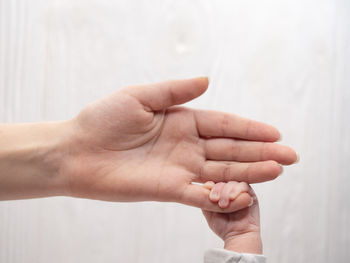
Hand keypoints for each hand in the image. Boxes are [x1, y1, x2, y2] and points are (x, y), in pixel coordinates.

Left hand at [61, 77, 296, 211]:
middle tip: (289, 156)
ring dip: (249, 173)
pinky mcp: (168, 189)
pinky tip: (243, 194)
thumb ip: (174, 91)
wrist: (77, 151)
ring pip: (221, 172)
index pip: (223, 125)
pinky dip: (220, 196)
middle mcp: (186, 146)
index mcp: (182, 121)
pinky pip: (200, 194)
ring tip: (276, 171)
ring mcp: (179, 169)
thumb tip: (206, 80)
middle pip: (230, 150)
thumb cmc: (103, 119)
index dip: (250, 130)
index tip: (274, 133)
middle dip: (260, 153)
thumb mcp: (140, 96)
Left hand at [203, 181, 261, 253]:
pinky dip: (237, 191)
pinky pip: (245, 186)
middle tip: (214, 199)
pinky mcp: (251, 194)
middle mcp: (230, 189)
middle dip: (218, 188)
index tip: (207, 191)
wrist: (236, 236)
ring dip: (226, 191)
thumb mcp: (208, 211)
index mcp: (220, 191)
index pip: (215, 180)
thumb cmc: (223, 226)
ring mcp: (241, 191)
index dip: (211, 185)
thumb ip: (205, 198)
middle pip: (224, 179)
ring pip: (233, 182)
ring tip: (223, 204)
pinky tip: (232, 199)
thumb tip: (205, 185)